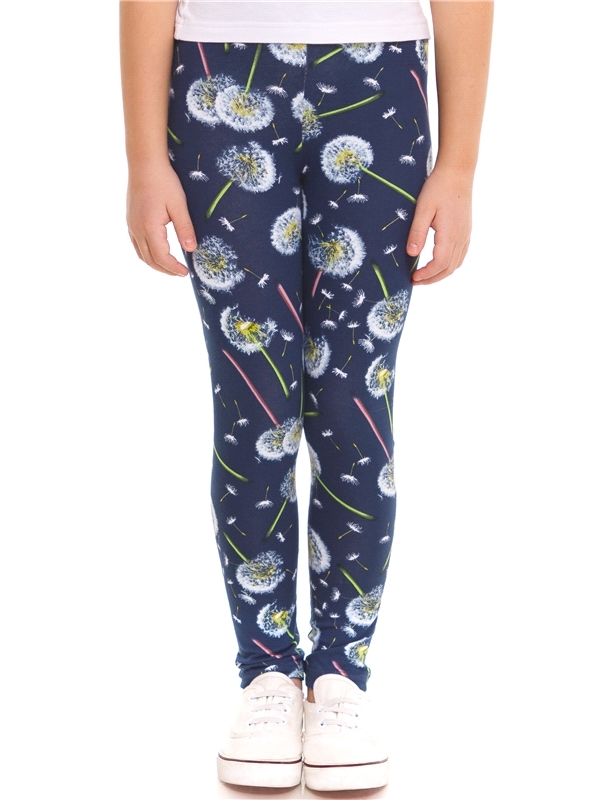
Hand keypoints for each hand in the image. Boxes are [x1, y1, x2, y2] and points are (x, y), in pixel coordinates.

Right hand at [126, 160, 196, 276]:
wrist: (144, 164)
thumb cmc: (164, 182)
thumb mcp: (179, 205)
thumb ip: (185, 228)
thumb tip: (191, 249)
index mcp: (149, 228)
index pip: (161, 258)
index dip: (173, 268)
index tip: (186, 272)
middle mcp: (137, 229)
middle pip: (150, 259)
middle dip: (165, 269)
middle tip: (180, 273)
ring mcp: (132, 225)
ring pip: (141, 254)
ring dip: (155, 263)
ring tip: (170, 266)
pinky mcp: (130, 220)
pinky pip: (137, 244)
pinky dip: (147, 253)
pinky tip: (157, 252)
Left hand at [407, 165, 472, 285]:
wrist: (457, 172)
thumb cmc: (438, 187)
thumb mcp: (423, 209)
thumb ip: (417, 233)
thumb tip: (411, 254)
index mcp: (450, 234)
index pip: (440, 264)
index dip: (426, 275)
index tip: (413, 278)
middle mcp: (461, 237)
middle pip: (449, 269)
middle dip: (432, 279)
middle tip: (415, 281)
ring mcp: (466, 234)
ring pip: (456, 264)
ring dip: (441, 273)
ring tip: (425, 275)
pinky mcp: (466, 230)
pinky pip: (461, 255)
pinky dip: (450, 264)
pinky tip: (439, 263)